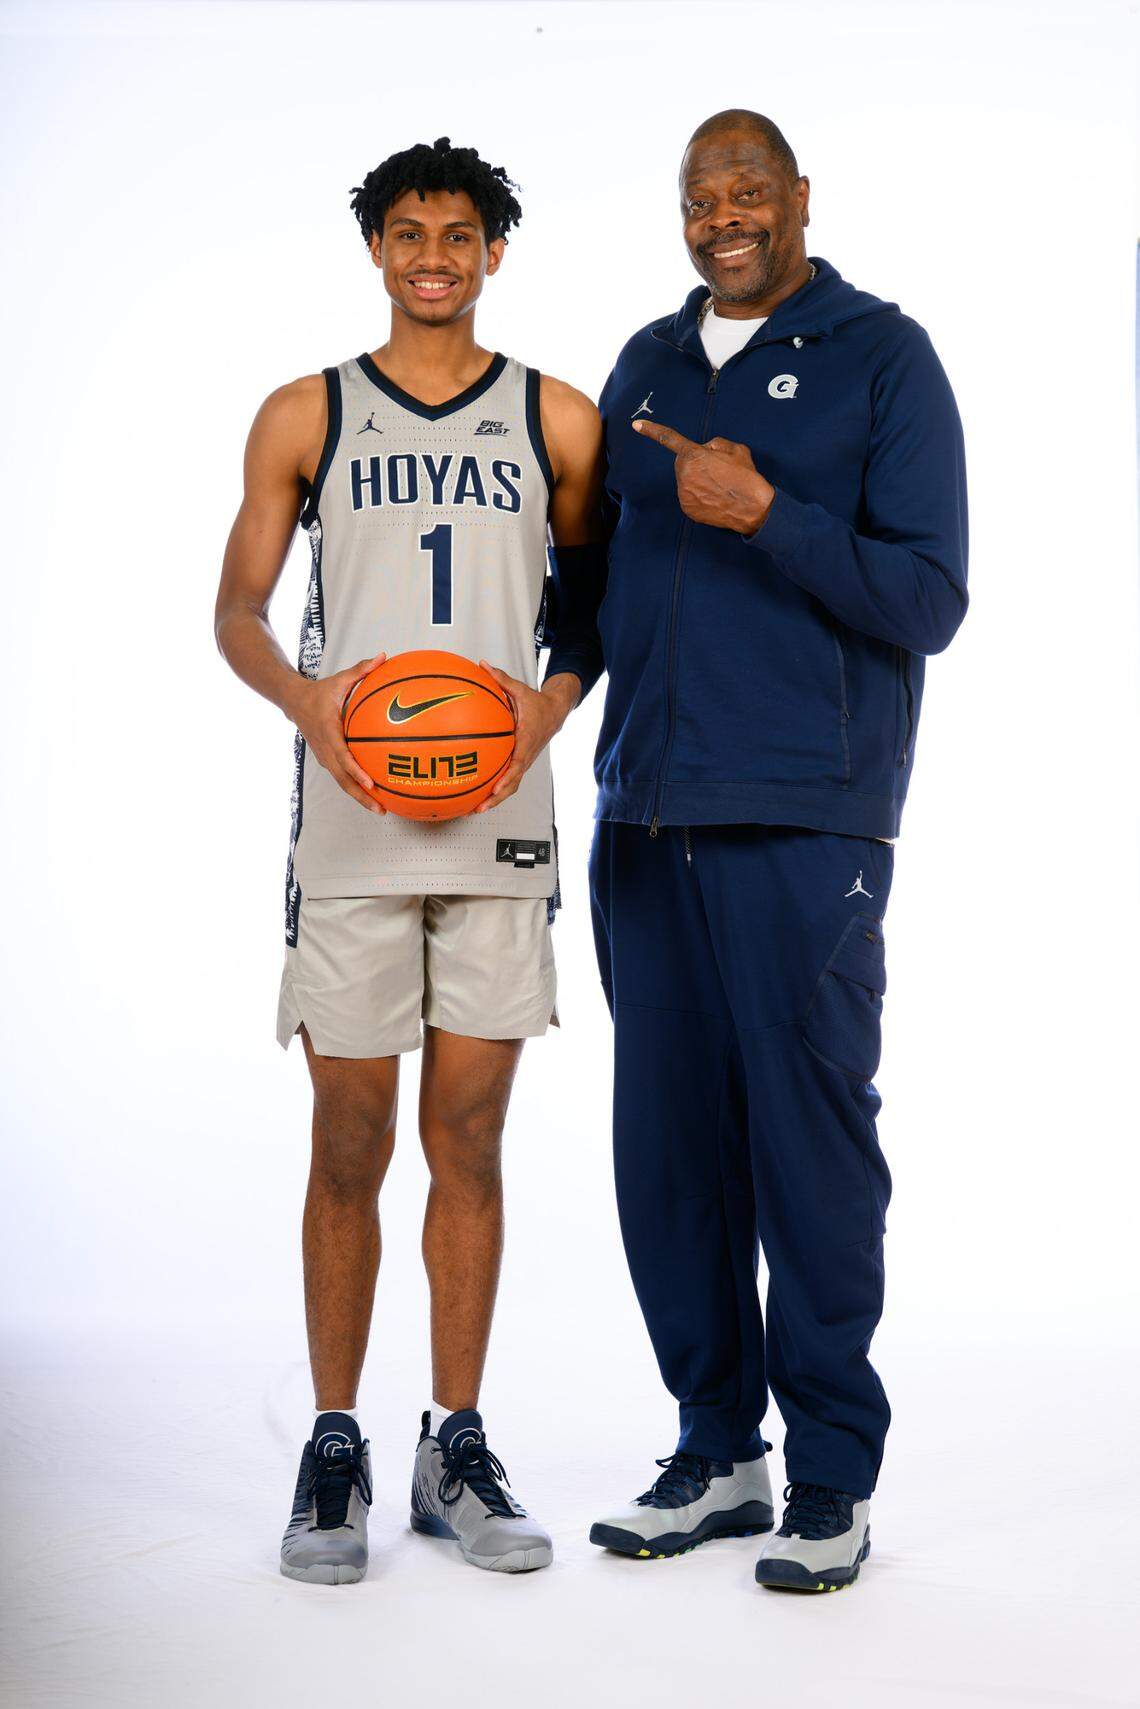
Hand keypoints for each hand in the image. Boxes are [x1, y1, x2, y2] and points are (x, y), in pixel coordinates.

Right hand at [288, 651, 387, 814]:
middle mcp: (325, 749)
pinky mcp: (326, 760)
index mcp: (328, 732)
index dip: (356, 771)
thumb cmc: (319, 691)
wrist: (292, 702)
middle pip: (343, 779)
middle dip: (361, 796)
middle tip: (381, 809)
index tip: (370, 782)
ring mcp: (324, 757)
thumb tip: (383, 656)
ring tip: (380, 809)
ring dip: (359, 797)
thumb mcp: (339, 679)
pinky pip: (341, 778)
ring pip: (342, 783)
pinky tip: (373, 795)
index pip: (343, 756)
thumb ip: (361, 670)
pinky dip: (355, 788)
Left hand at [475, 664, 577, 811]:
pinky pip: (509, 779)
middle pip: (513, 783)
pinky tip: (479, 795)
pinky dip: (496, 790)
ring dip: (495, 800)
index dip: (506, 778)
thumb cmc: (537, 702)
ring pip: (511, 786)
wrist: (556, 711)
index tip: (494, 788)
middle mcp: (526, 755)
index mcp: (526, 740)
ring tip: (475, 810)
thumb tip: (482, 665)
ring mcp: (524, 761)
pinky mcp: (521, 762)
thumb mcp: (520, 689)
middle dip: (496, 798)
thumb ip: (501, 679)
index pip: (517, 764)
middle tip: (479, 808)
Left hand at [633, 417, 774, 533]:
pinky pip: (689, 495)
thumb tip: (705, 450)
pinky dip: (698, 495)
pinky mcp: (687, 508)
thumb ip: (714, 444)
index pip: (669, 439)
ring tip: (719, 485)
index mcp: (694, 455)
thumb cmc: (746, 477)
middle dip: (695, 462)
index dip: (652, 431)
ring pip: (686, 480)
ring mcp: (684, 493)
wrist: (753, 508)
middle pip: (683, 462)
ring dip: (697, 479)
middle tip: (717, 470)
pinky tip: (715, 497)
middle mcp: (684, 474)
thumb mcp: (735, 448)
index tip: (636, 425)